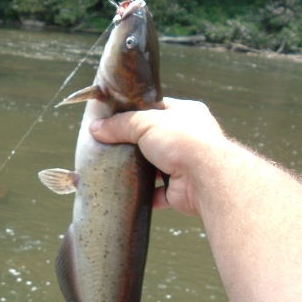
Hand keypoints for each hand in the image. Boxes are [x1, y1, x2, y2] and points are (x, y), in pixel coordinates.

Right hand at [89, 97, 225, 214]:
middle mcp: (189, 138)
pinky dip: (144, 194)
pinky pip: (157, 193)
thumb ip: (120, 124)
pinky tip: (127, 191)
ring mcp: (186, 165)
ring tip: (113, 167)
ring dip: (139, 169)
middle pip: (155, 138)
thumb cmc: (182, 140)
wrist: (205, 177)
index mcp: (187, 113)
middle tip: (111, 144)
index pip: (158, 108)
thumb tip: (96, 129)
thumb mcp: (145, 123)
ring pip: (155, 166)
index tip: (115, 117)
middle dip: (135, 143)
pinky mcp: (179, 190)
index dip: (137, 111)